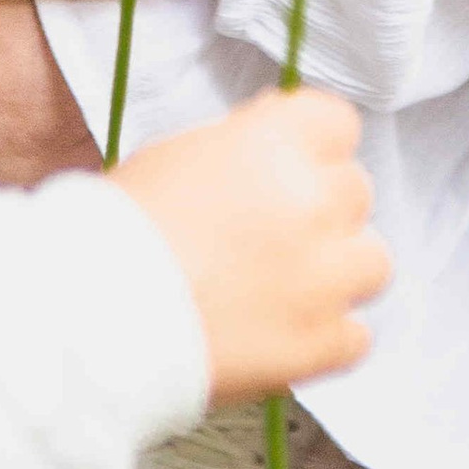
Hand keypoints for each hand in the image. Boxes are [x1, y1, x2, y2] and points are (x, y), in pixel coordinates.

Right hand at [114, 91, 387, 402]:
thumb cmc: (119, 230)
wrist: (95, 319)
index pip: (337, 124)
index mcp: (276, 142)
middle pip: (355, 191)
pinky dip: (326, 337)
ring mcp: (325, 277)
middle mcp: (314, 201)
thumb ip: (244, 149)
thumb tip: (274, 154)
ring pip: (373, 262)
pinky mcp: (320, 345)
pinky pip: (356, 335)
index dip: (312, 147)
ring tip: (286, 288)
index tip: (289, 166)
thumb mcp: (178, 155)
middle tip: (269, 236)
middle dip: (319, 210)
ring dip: (338, 271)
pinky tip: (282, 334)